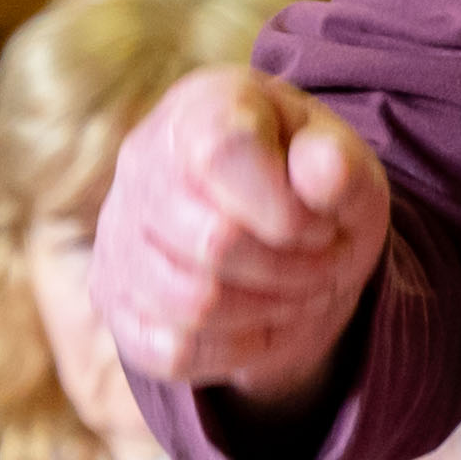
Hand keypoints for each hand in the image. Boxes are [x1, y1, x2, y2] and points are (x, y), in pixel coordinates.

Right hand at [88, 70, 389, 413]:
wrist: (281, 237)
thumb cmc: (312, 188)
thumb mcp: (347, 168)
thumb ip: (340, 166)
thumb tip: (323, 171)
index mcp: (200, 108)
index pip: (221, 155)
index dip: (286, 207)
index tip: (322, 221)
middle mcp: (140, 163)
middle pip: (213, 244)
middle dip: (293, 268)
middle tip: (325, 262)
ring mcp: (117, 234)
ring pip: (193, 304)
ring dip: (270, 310)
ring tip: (299, 289)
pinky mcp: (113, 299)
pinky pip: (171, 351)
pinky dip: (235, 349)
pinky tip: (260, 321)